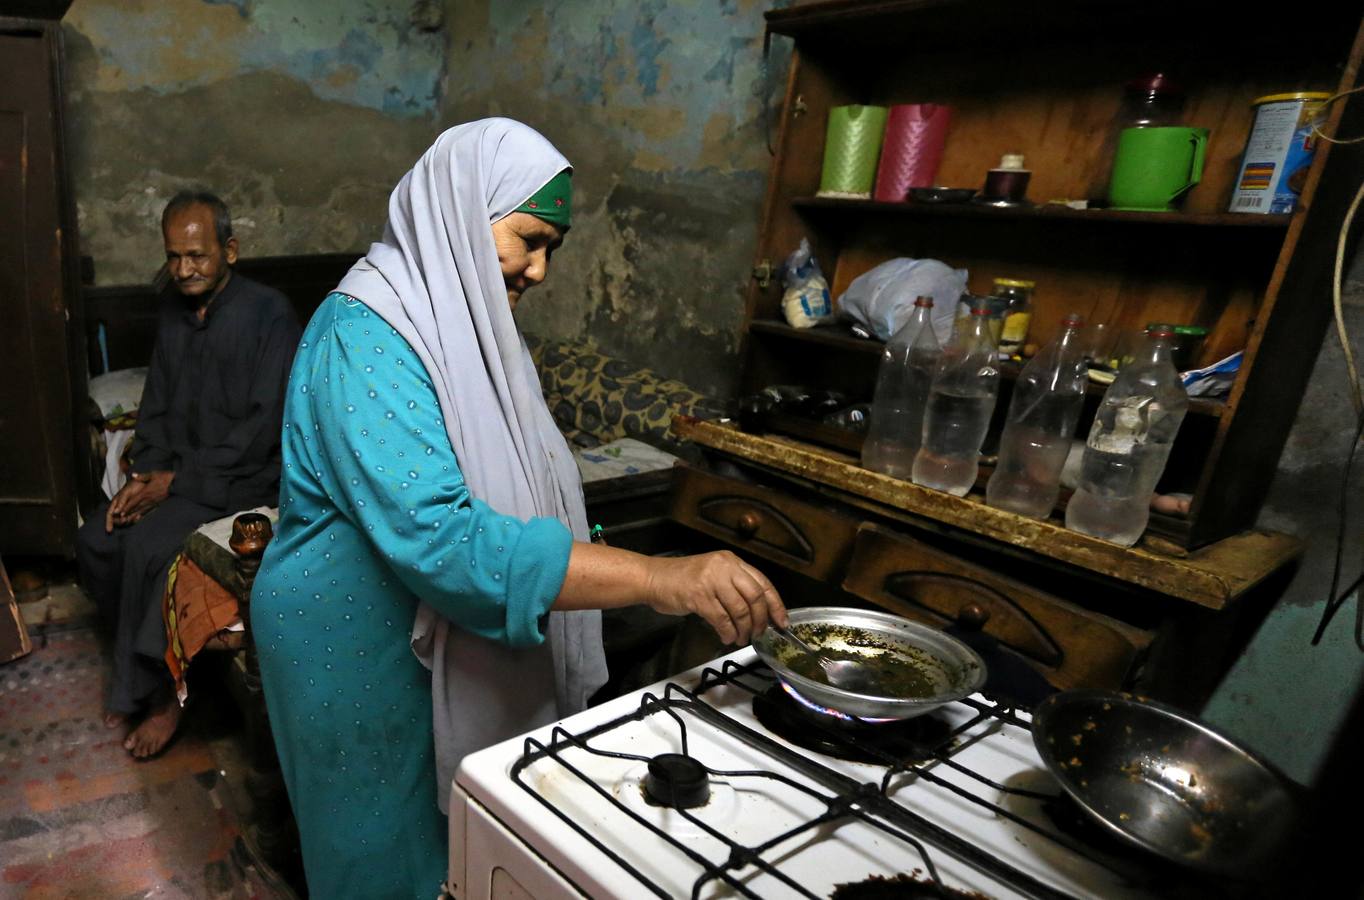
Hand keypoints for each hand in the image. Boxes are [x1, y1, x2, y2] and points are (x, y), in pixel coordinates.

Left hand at [105, 471, 173, 530]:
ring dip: (133, 515)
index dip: (127, 507)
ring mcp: (153, 502)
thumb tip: (133, 475)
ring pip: (142, 510)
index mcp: (146, 491)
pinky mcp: (157, 504)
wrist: (176, 483)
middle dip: (128, 513)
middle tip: (120, 519)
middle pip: (136, 507)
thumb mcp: (153, 474)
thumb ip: (142, 476)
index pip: (134, 501)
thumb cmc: (165, 477)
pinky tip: (138, 518)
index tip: (120, 512)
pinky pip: (148, 510)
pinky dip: (142, 514)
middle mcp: (149, 499)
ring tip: (127, 520)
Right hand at [644, 551, 787, 645]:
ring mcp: (711, 580)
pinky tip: (726, 637)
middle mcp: (724, 567)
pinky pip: (721, 619)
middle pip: (755, 596)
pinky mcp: (698, 595)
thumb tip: (758, 614)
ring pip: (740, 610)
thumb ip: (735, 588)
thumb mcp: (713, 574)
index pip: (763, 583)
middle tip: (759, 634)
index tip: (781, 621)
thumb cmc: (682, 580)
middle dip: (761, 620)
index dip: (776, 605)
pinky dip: (727, 632)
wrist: (653, 578)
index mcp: (732, 561)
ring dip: (743, 629)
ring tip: (740, 638)